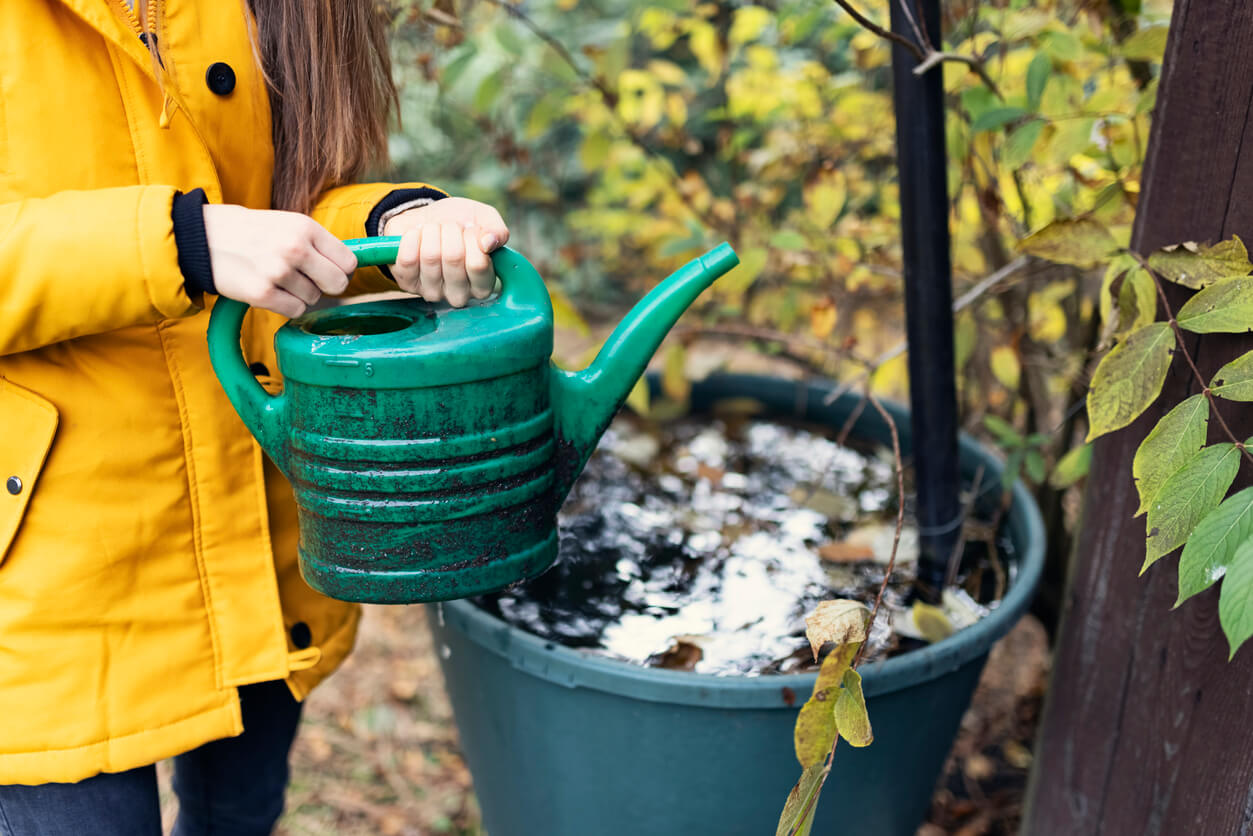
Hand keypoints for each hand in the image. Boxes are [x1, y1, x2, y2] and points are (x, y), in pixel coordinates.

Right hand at [204, 204, 357, 317]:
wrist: (203, 238)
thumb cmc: (251, 232)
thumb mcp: (288, 224)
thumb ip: (318, 243)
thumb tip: (350, 266)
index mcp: (305, 227)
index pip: (348, 261)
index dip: (341, 270)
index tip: (330, 271)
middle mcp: (294, 248)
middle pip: (338, 284)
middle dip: (326, 286)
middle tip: (307, 279)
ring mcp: (278, 272)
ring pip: (314, 299)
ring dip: (300, 294)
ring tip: (279, 279)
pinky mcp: (262, 294)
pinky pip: (295, 310)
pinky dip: (286, 305)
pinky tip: (272, 291)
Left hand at [383, 197, 509, 306]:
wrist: (428, 218)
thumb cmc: (461, 223)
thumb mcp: (485, 220)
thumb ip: (497, 231)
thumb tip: (488, 242)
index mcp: (483, 285)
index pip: (478, 264)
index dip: (473, 237)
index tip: (471, 229)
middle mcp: (459, 295)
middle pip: (453, 257)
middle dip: (450, 230)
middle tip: (450, 227)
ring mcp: (431, 292)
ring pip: (430, 256)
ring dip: (431, 231)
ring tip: (434, 230)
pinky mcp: (407, 284)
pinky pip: (408, 257)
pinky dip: (411, 237)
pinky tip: (416, 235)